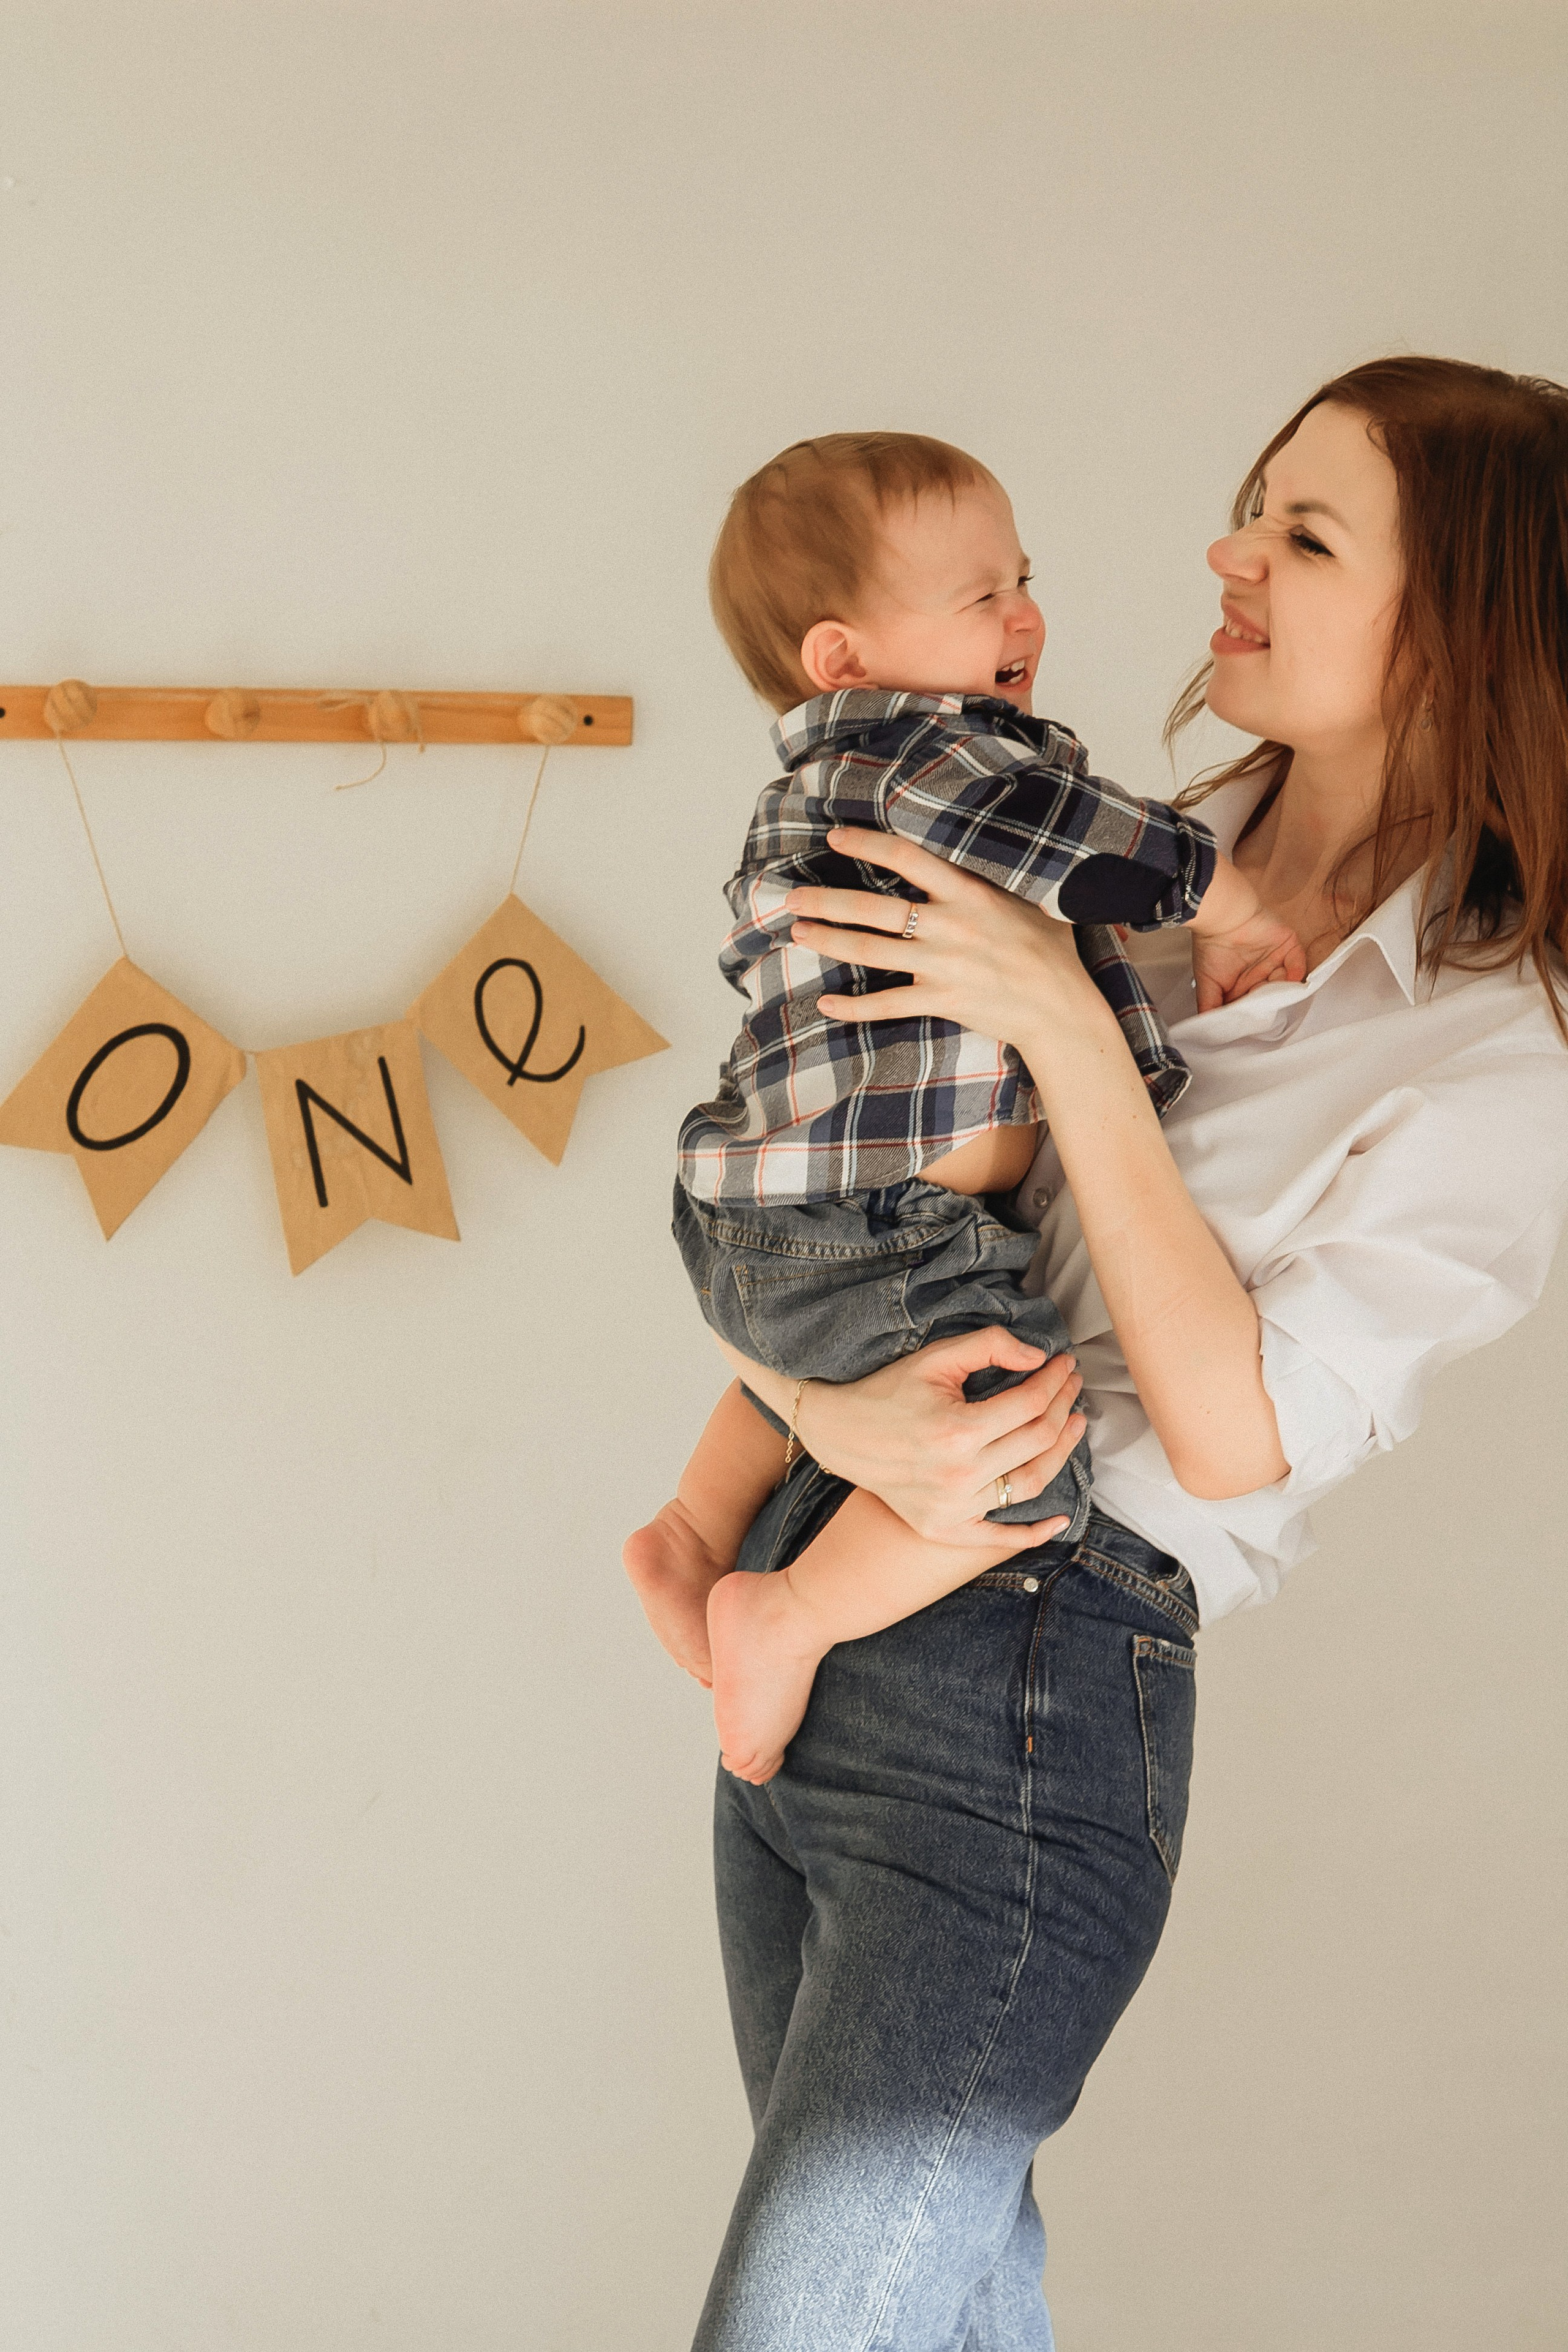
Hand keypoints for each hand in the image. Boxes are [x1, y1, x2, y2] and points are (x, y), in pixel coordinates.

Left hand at [786, 827, 1102, 1047]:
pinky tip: (826, 1002)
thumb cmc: (1051, 952)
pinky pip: (887, 1005)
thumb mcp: (1032, 900)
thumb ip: (998, 876)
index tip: (836, 837)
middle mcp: (950, 926)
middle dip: (827, 901)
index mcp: (970, 893)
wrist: (1063, 1010)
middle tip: (791, 896)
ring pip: (871, 951)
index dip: (868, 845)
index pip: (909, 858)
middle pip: (874, 908)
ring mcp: (942, 966)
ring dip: (830, 941)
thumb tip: (987, 843)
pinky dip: (854, 1007)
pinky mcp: (941, 1001)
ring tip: (798, 933)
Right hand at [794, 1326, 1087, 1547]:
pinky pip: (999, 1538)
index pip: (1030, 1405)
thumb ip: (990, 1346)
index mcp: (957, 1431)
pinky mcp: (944, 1529)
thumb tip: (1040, 1359)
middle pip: (1037, 1441)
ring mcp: (952, 1508)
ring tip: (1072, 1426)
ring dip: (1060, 1455)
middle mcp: (958, 1476)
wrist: (840, 1432)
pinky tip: (1062, 1519)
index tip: (1065, 1365)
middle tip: (1072, 1387)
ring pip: (1030, 1485)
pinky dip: (1035, 1534)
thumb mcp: (935, 1357)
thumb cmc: (888, 1390)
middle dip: (1063, 1407)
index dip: (1055, 1381)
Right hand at [1191, 907, 1305, 1012]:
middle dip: (1270, 1002)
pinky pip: (1298, 963)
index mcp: (1243, 984)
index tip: (1255, 1023)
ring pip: (1286, 981)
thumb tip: (1210, 1032)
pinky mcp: (1288, 946)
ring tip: (1273, 991)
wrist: (1223, 919)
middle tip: (1267, 1009)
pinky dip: (1295, 972)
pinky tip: (1288, 980)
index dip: (1256, 1013)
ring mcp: (1276, 959)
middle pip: (1273, 994)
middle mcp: (1261, 973)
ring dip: (1281, 989)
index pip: (1255, 1003)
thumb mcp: (1207, 986)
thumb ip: (1210, 1009)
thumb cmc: (1211, 949)